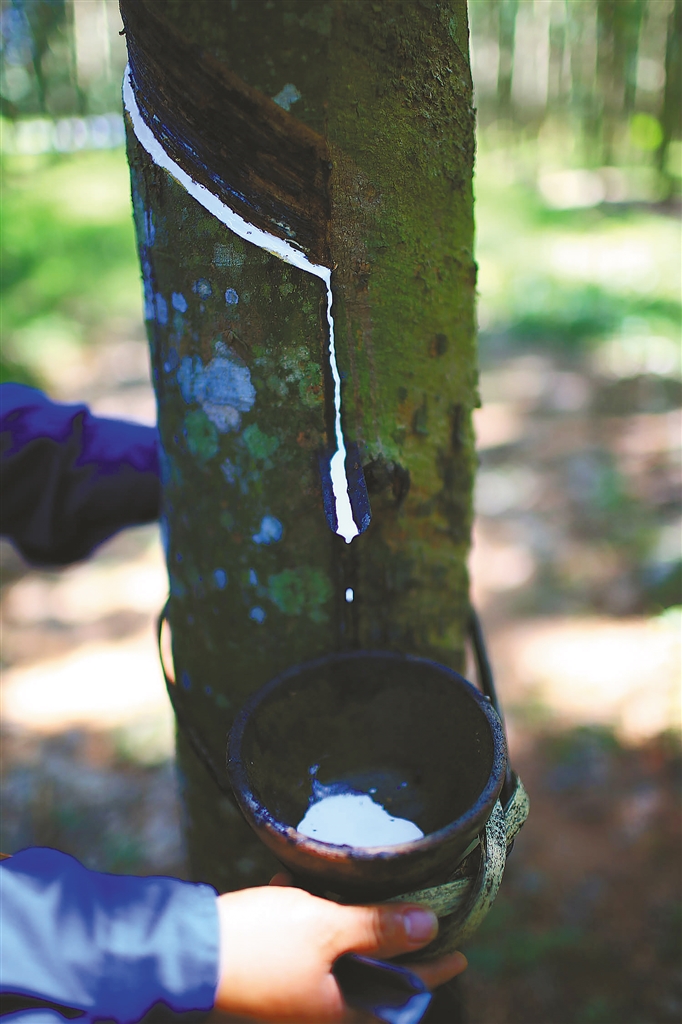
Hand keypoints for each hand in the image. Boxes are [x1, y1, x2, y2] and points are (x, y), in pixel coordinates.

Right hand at [210, 874, 466, 1022]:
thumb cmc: (262, 943)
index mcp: (340, 1008)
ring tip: (362, 891)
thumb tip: (430, 927)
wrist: (189, 950)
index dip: (434, 969)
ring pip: (334, 956)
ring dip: (348, 924)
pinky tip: (298, 883)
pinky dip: (308, 915)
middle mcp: (318, 1004)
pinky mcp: (268, 966)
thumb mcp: (327, 928)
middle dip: (391, 942)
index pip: (403, 993)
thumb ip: (378, 927)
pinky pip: (300, 942)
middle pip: (370, 975)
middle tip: (418, 914)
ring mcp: (291, 988)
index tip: (462, 952)